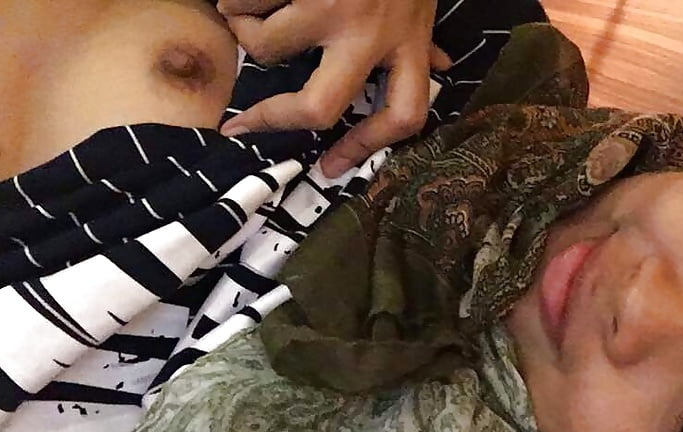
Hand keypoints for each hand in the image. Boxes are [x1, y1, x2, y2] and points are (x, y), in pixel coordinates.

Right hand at [217, 0, 452, 176]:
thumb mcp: (421, 1)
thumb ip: (423, 38)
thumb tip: (439, 67)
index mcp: (408, 41)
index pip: (404, 115)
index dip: (366, 148)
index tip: (330, 166)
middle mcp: (371, 31)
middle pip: (320, 106)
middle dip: (273, 118)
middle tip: (245, 123)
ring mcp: (333, 4)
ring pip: (267, 45)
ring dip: (243, 30)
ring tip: (243, 13)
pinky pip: (245, 1)